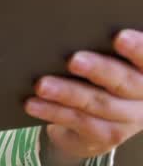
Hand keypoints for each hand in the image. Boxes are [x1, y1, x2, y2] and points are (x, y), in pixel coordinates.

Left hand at [24, 29, 142, 162]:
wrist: (96, 121)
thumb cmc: (101, 76)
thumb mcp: (110, 60)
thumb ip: (102, 47)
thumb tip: (72, 29)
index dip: (137, 48)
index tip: (120, 37)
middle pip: (125, 82)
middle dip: (99, 70)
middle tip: (74, 60)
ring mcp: (129, 120)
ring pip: (98, 103)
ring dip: (67, 93)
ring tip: (42, 85)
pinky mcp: (107, 137)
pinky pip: (79, 122)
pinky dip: (54, 112)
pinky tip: (33, 104)